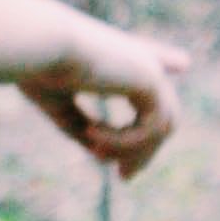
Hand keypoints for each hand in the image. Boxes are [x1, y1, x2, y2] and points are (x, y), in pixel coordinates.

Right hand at [18, 22, 188, 179]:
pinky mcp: (151, 80)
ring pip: (162, 126)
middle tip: (123, 177)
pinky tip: (92, 136)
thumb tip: (104, 159)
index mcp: (112, 53)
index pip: (146, 56)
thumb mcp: (57, 102)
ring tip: (98, 155)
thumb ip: (80, 127)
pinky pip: (153, 128)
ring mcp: (148, 68)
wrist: (40, 42)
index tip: (181, 62)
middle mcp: (134, 57)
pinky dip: (125, 142)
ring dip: (133, 151)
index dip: (165, 60)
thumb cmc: (38, 66)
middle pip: (157, 113)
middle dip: (144, 148)